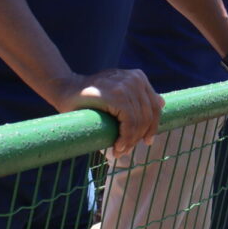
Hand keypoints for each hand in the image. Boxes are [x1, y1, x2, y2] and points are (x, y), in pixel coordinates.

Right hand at [49, 68, 163, 158]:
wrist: (64, 88)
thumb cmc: (90, 96)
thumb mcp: (117, 92)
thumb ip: (137, 96)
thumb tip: (163, 102)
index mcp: (138, 77)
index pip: (155, 107)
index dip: (152, 127)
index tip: (146, 141)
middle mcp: (135, 79)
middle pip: (148, 115)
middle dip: (139, 137)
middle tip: (126, 150)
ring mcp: (126, 85)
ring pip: (139, 121)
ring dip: (130, 141)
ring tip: (119, 151)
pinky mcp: (116, 95)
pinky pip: (130, 122)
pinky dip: (125, 138)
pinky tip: (117, 146)